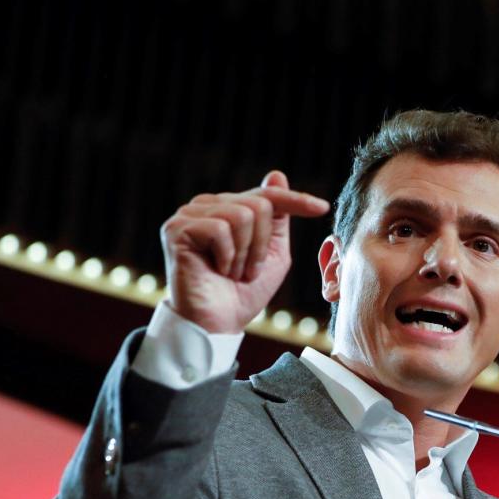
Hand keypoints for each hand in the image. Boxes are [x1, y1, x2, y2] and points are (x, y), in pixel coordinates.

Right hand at [159, 171, 329, 334]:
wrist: (217, 324)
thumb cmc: (242, 293)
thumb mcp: (272, 255)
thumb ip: (277, 219)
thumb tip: (276, 174)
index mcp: (227, 208)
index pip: (266, 195)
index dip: (295, 200)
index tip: (322, 208)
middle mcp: (206, 206)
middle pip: (259, 203)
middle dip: (262, 244)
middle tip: (248, 272)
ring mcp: (188, 215)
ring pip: (242, 214)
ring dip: (245, 253)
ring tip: (231, 273)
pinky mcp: (176, 229)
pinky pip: (220, 229)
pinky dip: (227, 256)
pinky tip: (215, 270)